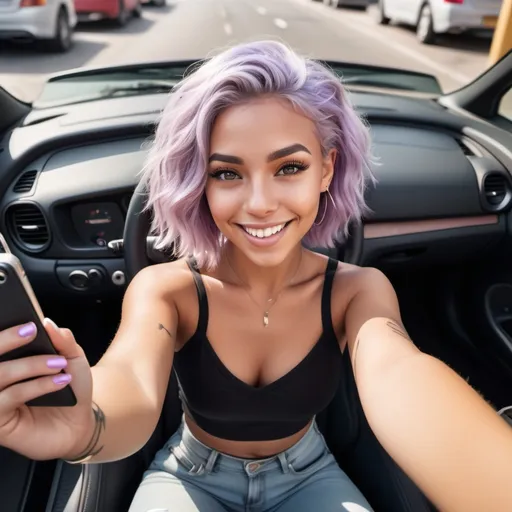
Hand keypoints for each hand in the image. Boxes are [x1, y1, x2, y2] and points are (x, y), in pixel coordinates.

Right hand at [0, 319, 94, 460]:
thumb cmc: (70, 388)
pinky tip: (59, 381)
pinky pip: (9, 398)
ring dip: (29, 365)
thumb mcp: (72, 358)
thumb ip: (62, 340)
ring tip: (57, 362)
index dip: (2, 332)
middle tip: (31, 331)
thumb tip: (47, 322)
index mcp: (6, 362)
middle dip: (7, 340)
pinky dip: (35, 386)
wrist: (80, 422)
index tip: (19, 320)